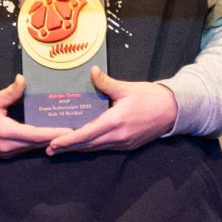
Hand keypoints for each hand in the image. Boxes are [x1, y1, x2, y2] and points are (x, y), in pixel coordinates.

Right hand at [0, 77, 65, 156]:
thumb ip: (9, 92)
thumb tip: (22, 79)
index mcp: (5, 131)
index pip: (34, 134)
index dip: (52, 133)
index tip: (69, 130)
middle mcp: (8, 146)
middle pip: (38, 144)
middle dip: (56, 138)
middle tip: (76, 130)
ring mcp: (8, 153)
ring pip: (34, 148)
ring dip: (49, 141)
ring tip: (66, 133)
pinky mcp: (8, 155)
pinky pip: (27, 150)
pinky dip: (39, 143)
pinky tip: (50, 136)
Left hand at [49, 70, 177, 153]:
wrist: (173, 110)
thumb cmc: (150, 97)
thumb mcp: (127, 87)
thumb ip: (106, 82)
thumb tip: (91, 71)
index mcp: (115, 122)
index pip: (86, 134)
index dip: (68, 141)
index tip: (53, 144)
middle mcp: (118, 137)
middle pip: (88, 145)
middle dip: (67, 148)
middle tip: (48, 150)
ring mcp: (123, 143)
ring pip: (95, 148)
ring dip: (78, 149)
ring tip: (59, 149)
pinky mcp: (127, 145)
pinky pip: (105, 148)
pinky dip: (91, 147)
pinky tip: (82, 145)